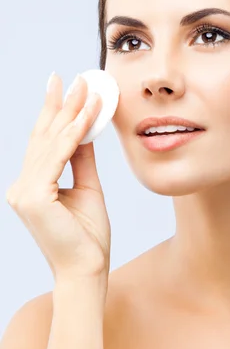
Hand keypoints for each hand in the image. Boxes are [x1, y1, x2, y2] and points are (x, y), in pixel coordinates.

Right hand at [6, 73, 110, 280]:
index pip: (43, 142)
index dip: (53, 112)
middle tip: (76, 78)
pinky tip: (85, 116)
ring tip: (87, 89)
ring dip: (72, 114)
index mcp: (32, 186)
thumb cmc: (87, 236)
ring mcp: (23, 192)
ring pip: (51, 143)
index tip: (62, 86)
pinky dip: (73, 135)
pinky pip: (58, 158)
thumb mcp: (87, 188)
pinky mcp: (33, 197)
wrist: (87, 270)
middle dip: (62, 105)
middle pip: (44, 137)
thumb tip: (85, 130)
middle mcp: (22, 187)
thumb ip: (81, 160)